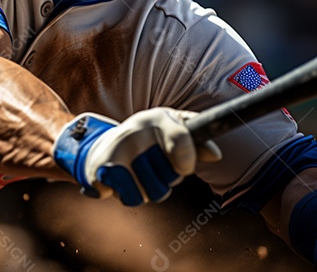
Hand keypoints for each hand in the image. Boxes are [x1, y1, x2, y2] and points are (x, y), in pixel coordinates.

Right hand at [51, 108, 221, 205]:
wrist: (100, 144)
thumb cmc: (146, 138)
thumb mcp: (172, 128)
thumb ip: (196, 139)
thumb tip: (216, 155)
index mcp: (157, 118)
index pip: (181, 138)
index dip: (187, 159)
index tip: (185, 168)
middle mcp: (136, 131)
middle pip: (171, 178)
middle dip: (166, 178)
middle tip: (153, 164)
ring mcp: (117, 150)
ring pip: (152, 193)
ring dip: (148, 189)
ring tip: (138, 172)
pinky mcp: (102, 170)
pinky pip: (131, 198)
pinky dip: (129, 195)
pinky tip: (121, 180)